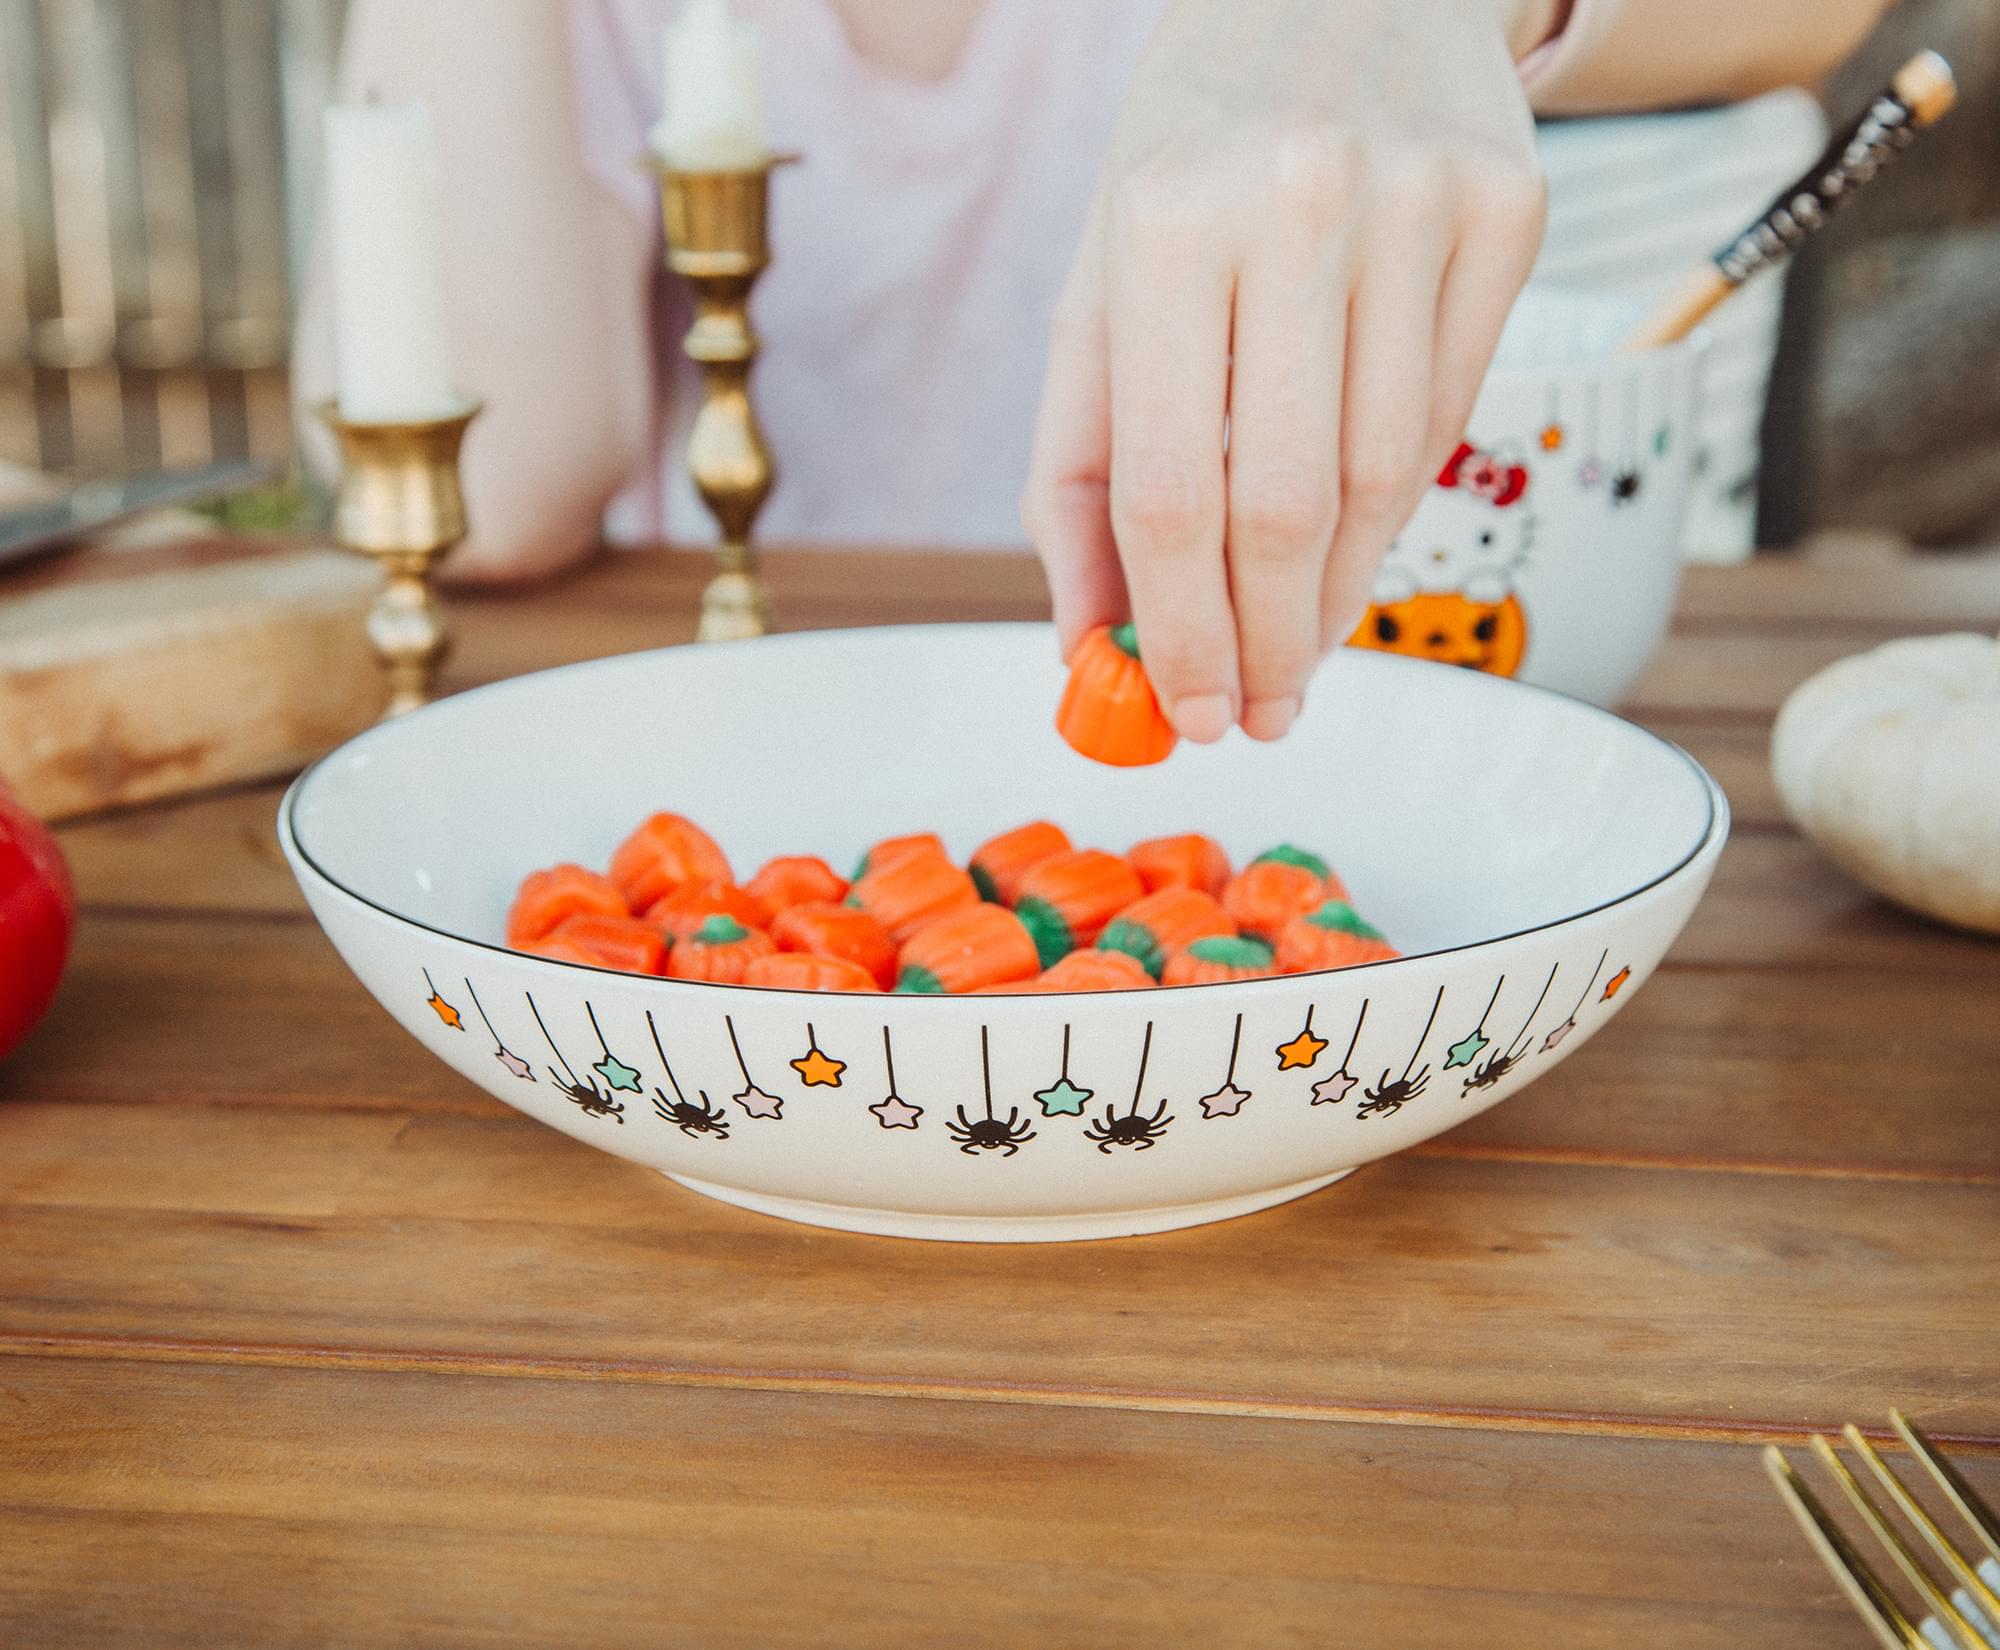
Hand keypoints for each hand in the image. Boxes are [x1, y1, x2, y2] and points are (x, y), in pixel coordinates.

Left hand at [1024, 0, 1551, 741]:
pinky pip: (1447, 422)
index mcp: (1168, 222)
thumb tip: (1091, 642)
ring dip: (1334, 599)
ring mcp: (1423, 205)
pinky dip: (1392, 515)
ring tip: (1296, 653)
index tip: (1187, 716)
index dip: (1178, 633)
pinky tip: (1349, 552)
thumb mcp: (1099, 289)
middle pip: (1283, 506)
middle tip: (1255, 717)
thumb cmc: (1191, 158)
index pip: (1172, 491)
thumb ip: (1079, 471)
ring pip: (1383, 481)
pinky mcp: (1512, 213)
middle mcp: (1302, 205)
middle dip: (1263, 645)